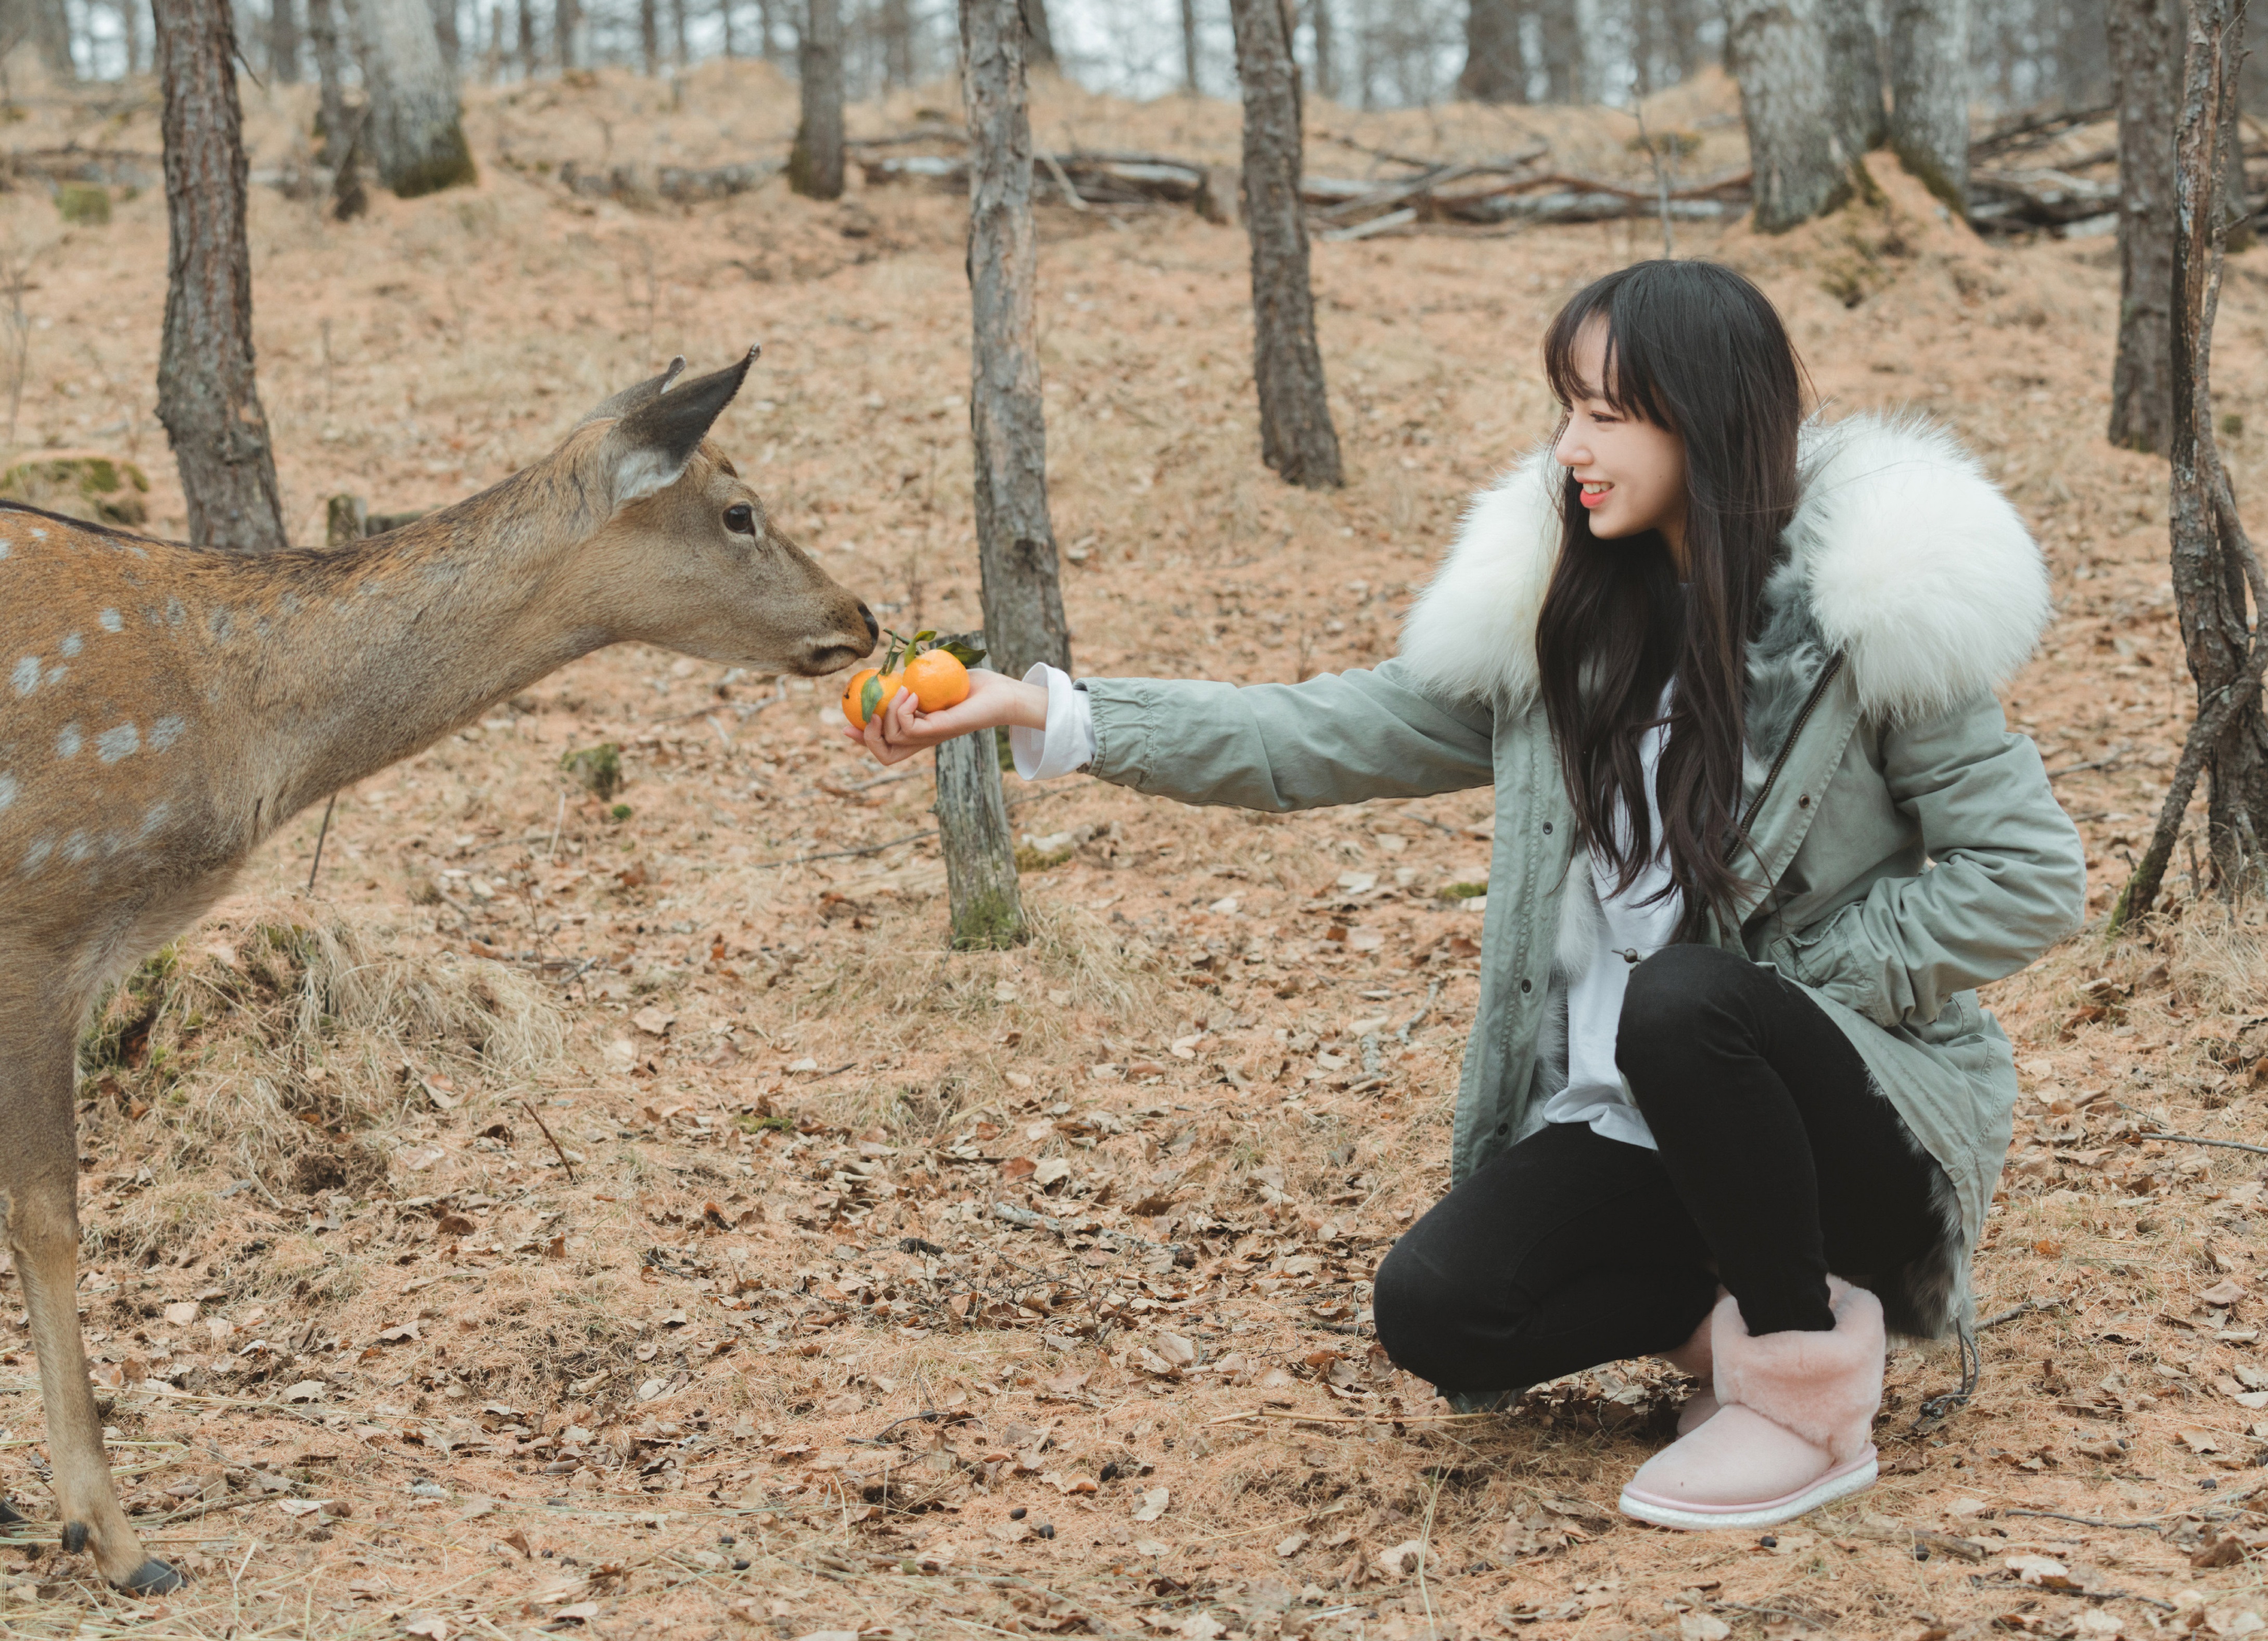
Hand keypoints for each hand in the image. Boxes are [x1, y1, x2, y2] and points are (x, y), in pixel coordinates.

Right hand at [840, 667, 1048, 765]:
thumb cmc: (972, 685)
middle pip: (884, 756)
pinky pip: (907, 729)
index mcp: (920, 732)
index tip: (846, 725)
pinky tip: (913, 694)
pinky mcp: (940, 730)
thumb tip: (893, 669)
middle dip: (867, 737)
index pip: (886, 747)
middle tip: (870, 712)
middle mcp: (924, 739)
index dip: (862, 740)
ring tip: (904, 692)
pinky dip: (902, 711)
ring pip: (891, 740)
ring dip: (888, 713)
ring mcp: (931, 737)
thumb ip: (913, 680)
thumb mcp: (934, 681)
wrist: (1002, 694)